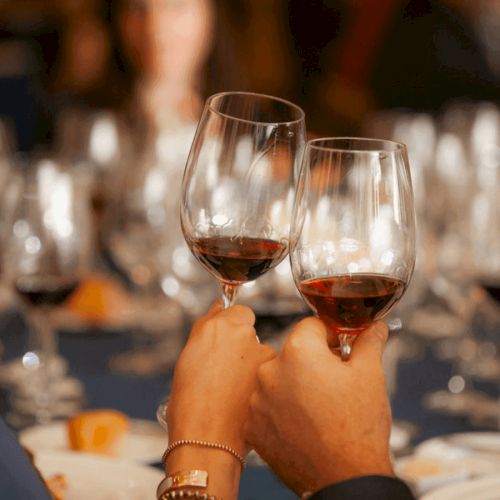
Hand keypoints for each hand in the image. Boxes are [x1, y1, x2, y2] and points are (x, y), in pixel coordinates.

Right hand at [167, 302, 274, 455]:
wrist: (206, 436)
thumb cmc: (190, 398)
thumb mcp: (190, 353)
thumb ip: (208, 324)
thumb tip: (219, 306)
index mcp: (221, 325)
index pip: (240, 312)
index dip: (233, 327)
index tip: (225, 343)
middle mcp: (245, 334)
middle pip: (250, 333)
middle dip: (242, 346)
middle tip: (226, 369)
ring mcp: (262, 354)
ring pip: (261, 353)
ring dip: (252, 364)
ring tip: (233, 388)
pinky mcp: (273, 375)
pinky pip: (268, 372)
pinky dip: (259, 380)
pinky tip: (245, 397)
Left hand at [246, 318, 392, 495]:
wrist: (344, 480)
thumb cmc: (358, 427)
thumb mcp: (370, 375)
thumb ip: (368, 342)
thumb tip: (374, 327)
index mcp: (298, 351)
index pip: (312, 326)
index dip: (331, 338)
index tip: (340, 353)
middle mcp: (270, 370)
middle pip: (293, 352)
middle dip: (312, 362)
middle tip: (333, 384)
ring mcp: (258, 399)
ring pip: (278, 378)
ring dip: (294, 385)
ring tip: (318, 408)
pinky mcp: (252, 425)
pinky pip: (267, 404)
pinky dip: (281, 409)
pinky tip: (302, 423)